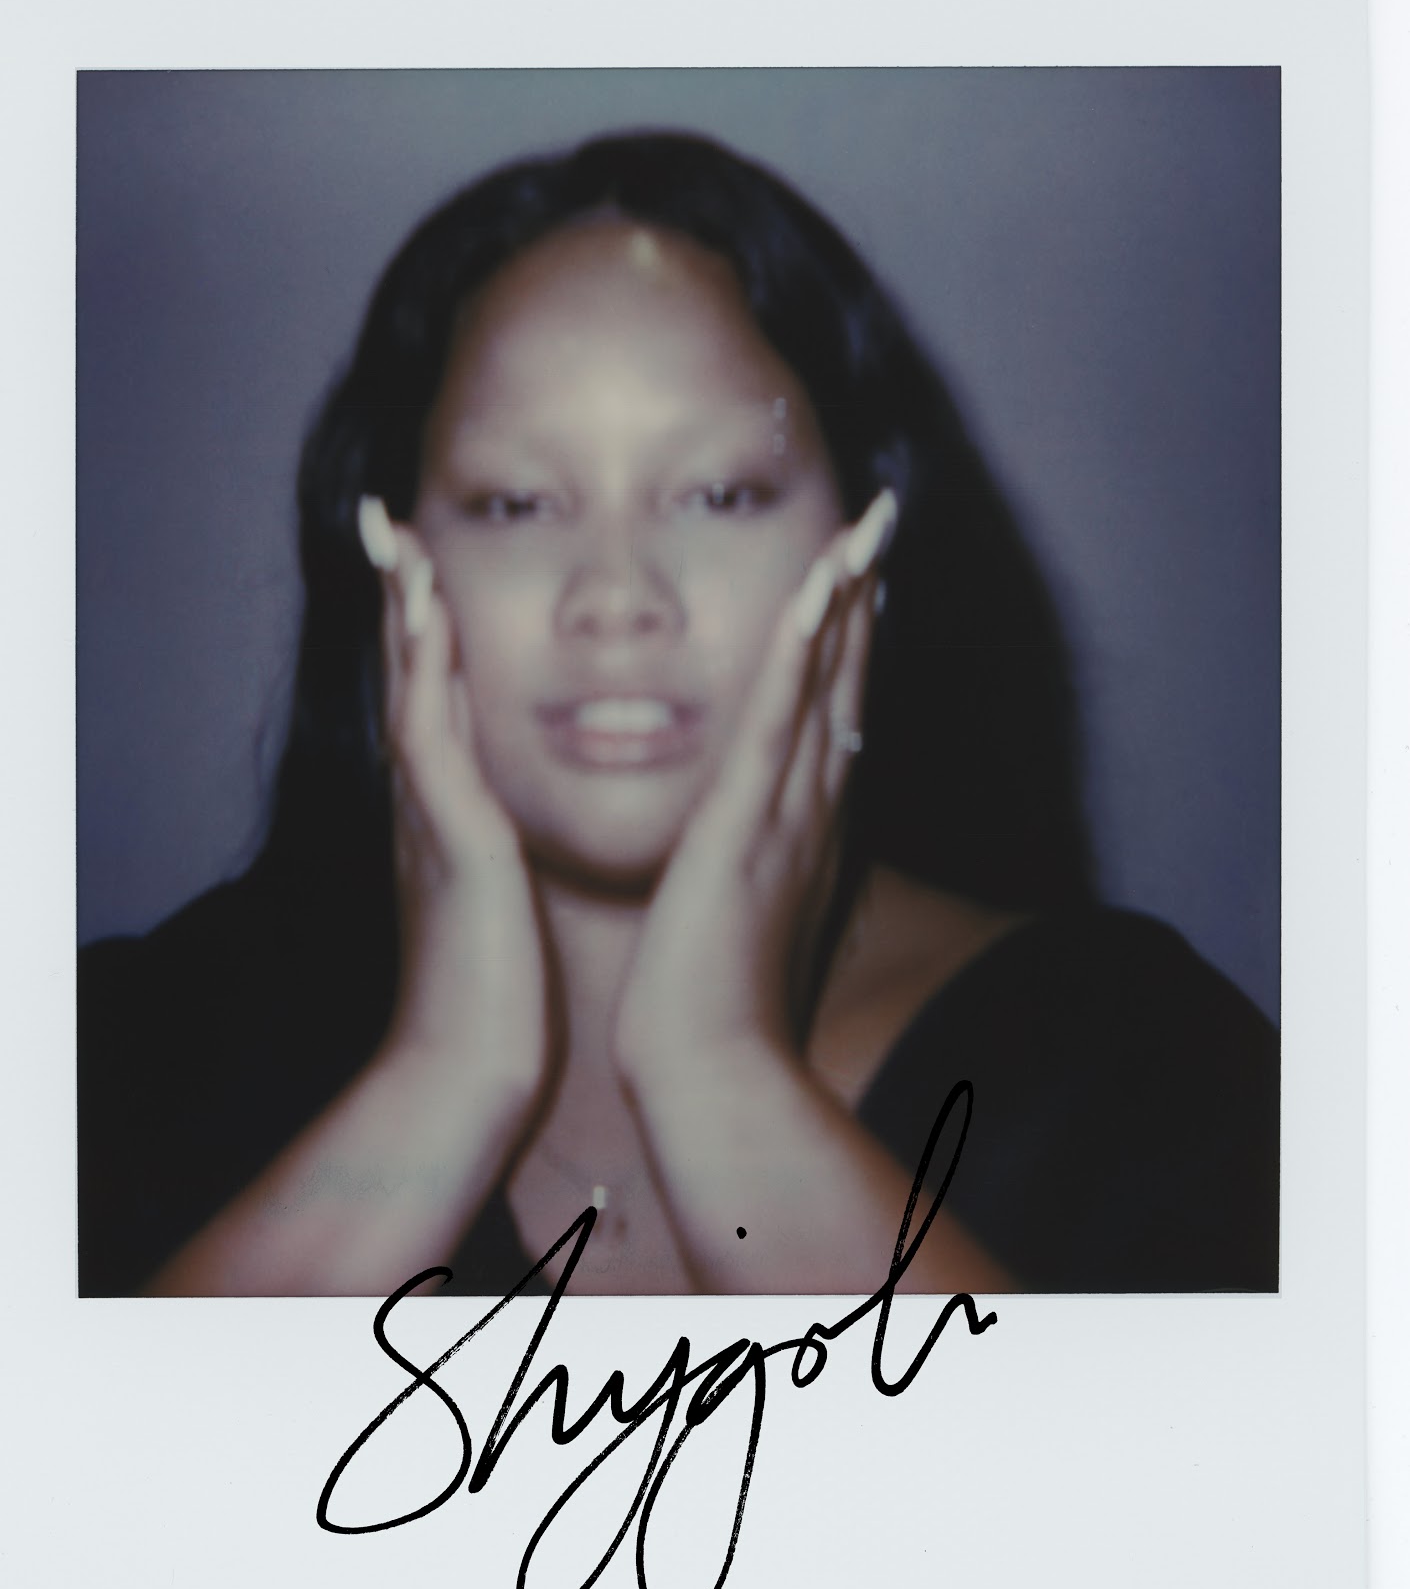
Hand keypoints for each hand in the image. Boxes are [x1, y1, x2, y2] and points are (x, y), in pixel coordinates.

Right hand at [360, 498, 550, 1112]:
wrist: (464, 1072)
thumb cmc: (490, 996)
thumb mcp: (495, 902)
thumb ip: (491, 854)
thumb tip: (505, 829)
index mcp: (446, 816)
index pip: (434, 702)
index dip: (425, 632)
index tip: (423, 562)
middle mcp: (424, 804)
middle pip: (408, 679)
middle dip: (399, 599)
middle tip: (386, 517)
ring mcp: (428, 817)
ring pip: (409, 691)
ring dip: (402, 611)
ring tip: (395, 534)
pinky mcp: (453, 840)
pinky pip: (433, 737)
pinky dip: (426, 671)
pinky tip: (430, 615)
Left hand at [613, 490, 894, 1093]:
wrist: (712, 1064)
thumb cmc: (717, 1001)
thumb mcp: (747, 915)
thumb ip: (759, 866)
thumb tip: (755, 839)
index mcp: (809, 830)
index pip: (837, 716)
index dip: (850, 642)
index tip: (857, 579)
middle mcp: (814, 812)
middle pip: (846, 686)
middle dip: (862, 600)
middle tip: (877, 524)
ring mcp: (788, 814)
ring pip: (825, 688)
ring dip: (845, 602)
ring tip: (861, 528)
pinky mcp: (748, 823)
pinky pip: (777, 721)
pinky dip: (800, 654)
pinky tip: (816, 592)